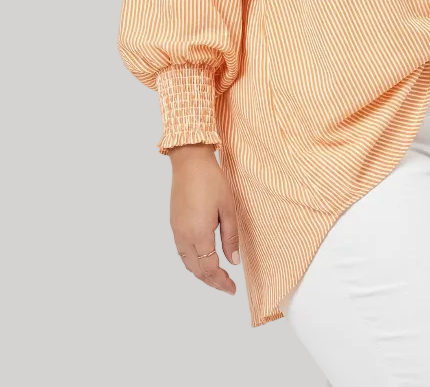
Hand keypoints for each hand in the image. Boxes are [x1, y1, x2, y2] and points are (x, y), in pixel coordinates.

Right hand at [167, 142, 240, 293]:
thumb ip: (231, 237)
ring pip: (187, 263)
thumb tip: (233, 261)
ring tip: (217, 276)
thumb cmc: (211, 181)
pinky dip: (193, 262)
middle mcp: (184, 236)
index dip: (221, 282)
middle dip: (212, 281)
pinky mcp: (174, 224)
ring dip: (201, 273)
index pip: (209, 268)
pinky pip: (182, 252)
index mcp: (199, 234)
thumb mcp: (228, 208)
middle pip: (196, 270)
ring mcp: (176, 231)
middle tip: (227, 286)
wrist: (190, 162)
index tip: (232, 289)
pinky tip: (203, 259)